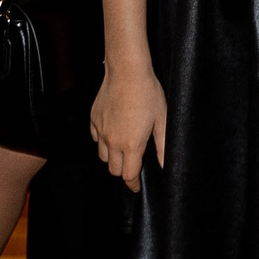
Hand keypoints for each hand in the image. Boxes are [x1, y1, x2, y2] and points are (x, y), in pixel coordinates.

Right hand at [90, 58, 166, 191]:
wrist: (127, 71)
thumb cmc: (147, 93)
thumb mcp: (162, 120)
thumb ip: (163, 146)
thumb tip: (165, 166)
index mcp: (131, 144)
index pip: (128, 175)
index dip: (133, 183)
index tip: (137, 186)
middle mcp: (113, 141)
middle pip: (114, 170)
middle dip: (123, 172)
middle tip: (133, 165)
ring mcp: (101, 130)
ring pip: (103, 156)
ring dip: (112, 157)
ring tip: (123, 149)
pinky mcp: (94, 119)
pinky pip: (95, 138)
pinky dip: (103, 140)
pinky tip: (113, 131)